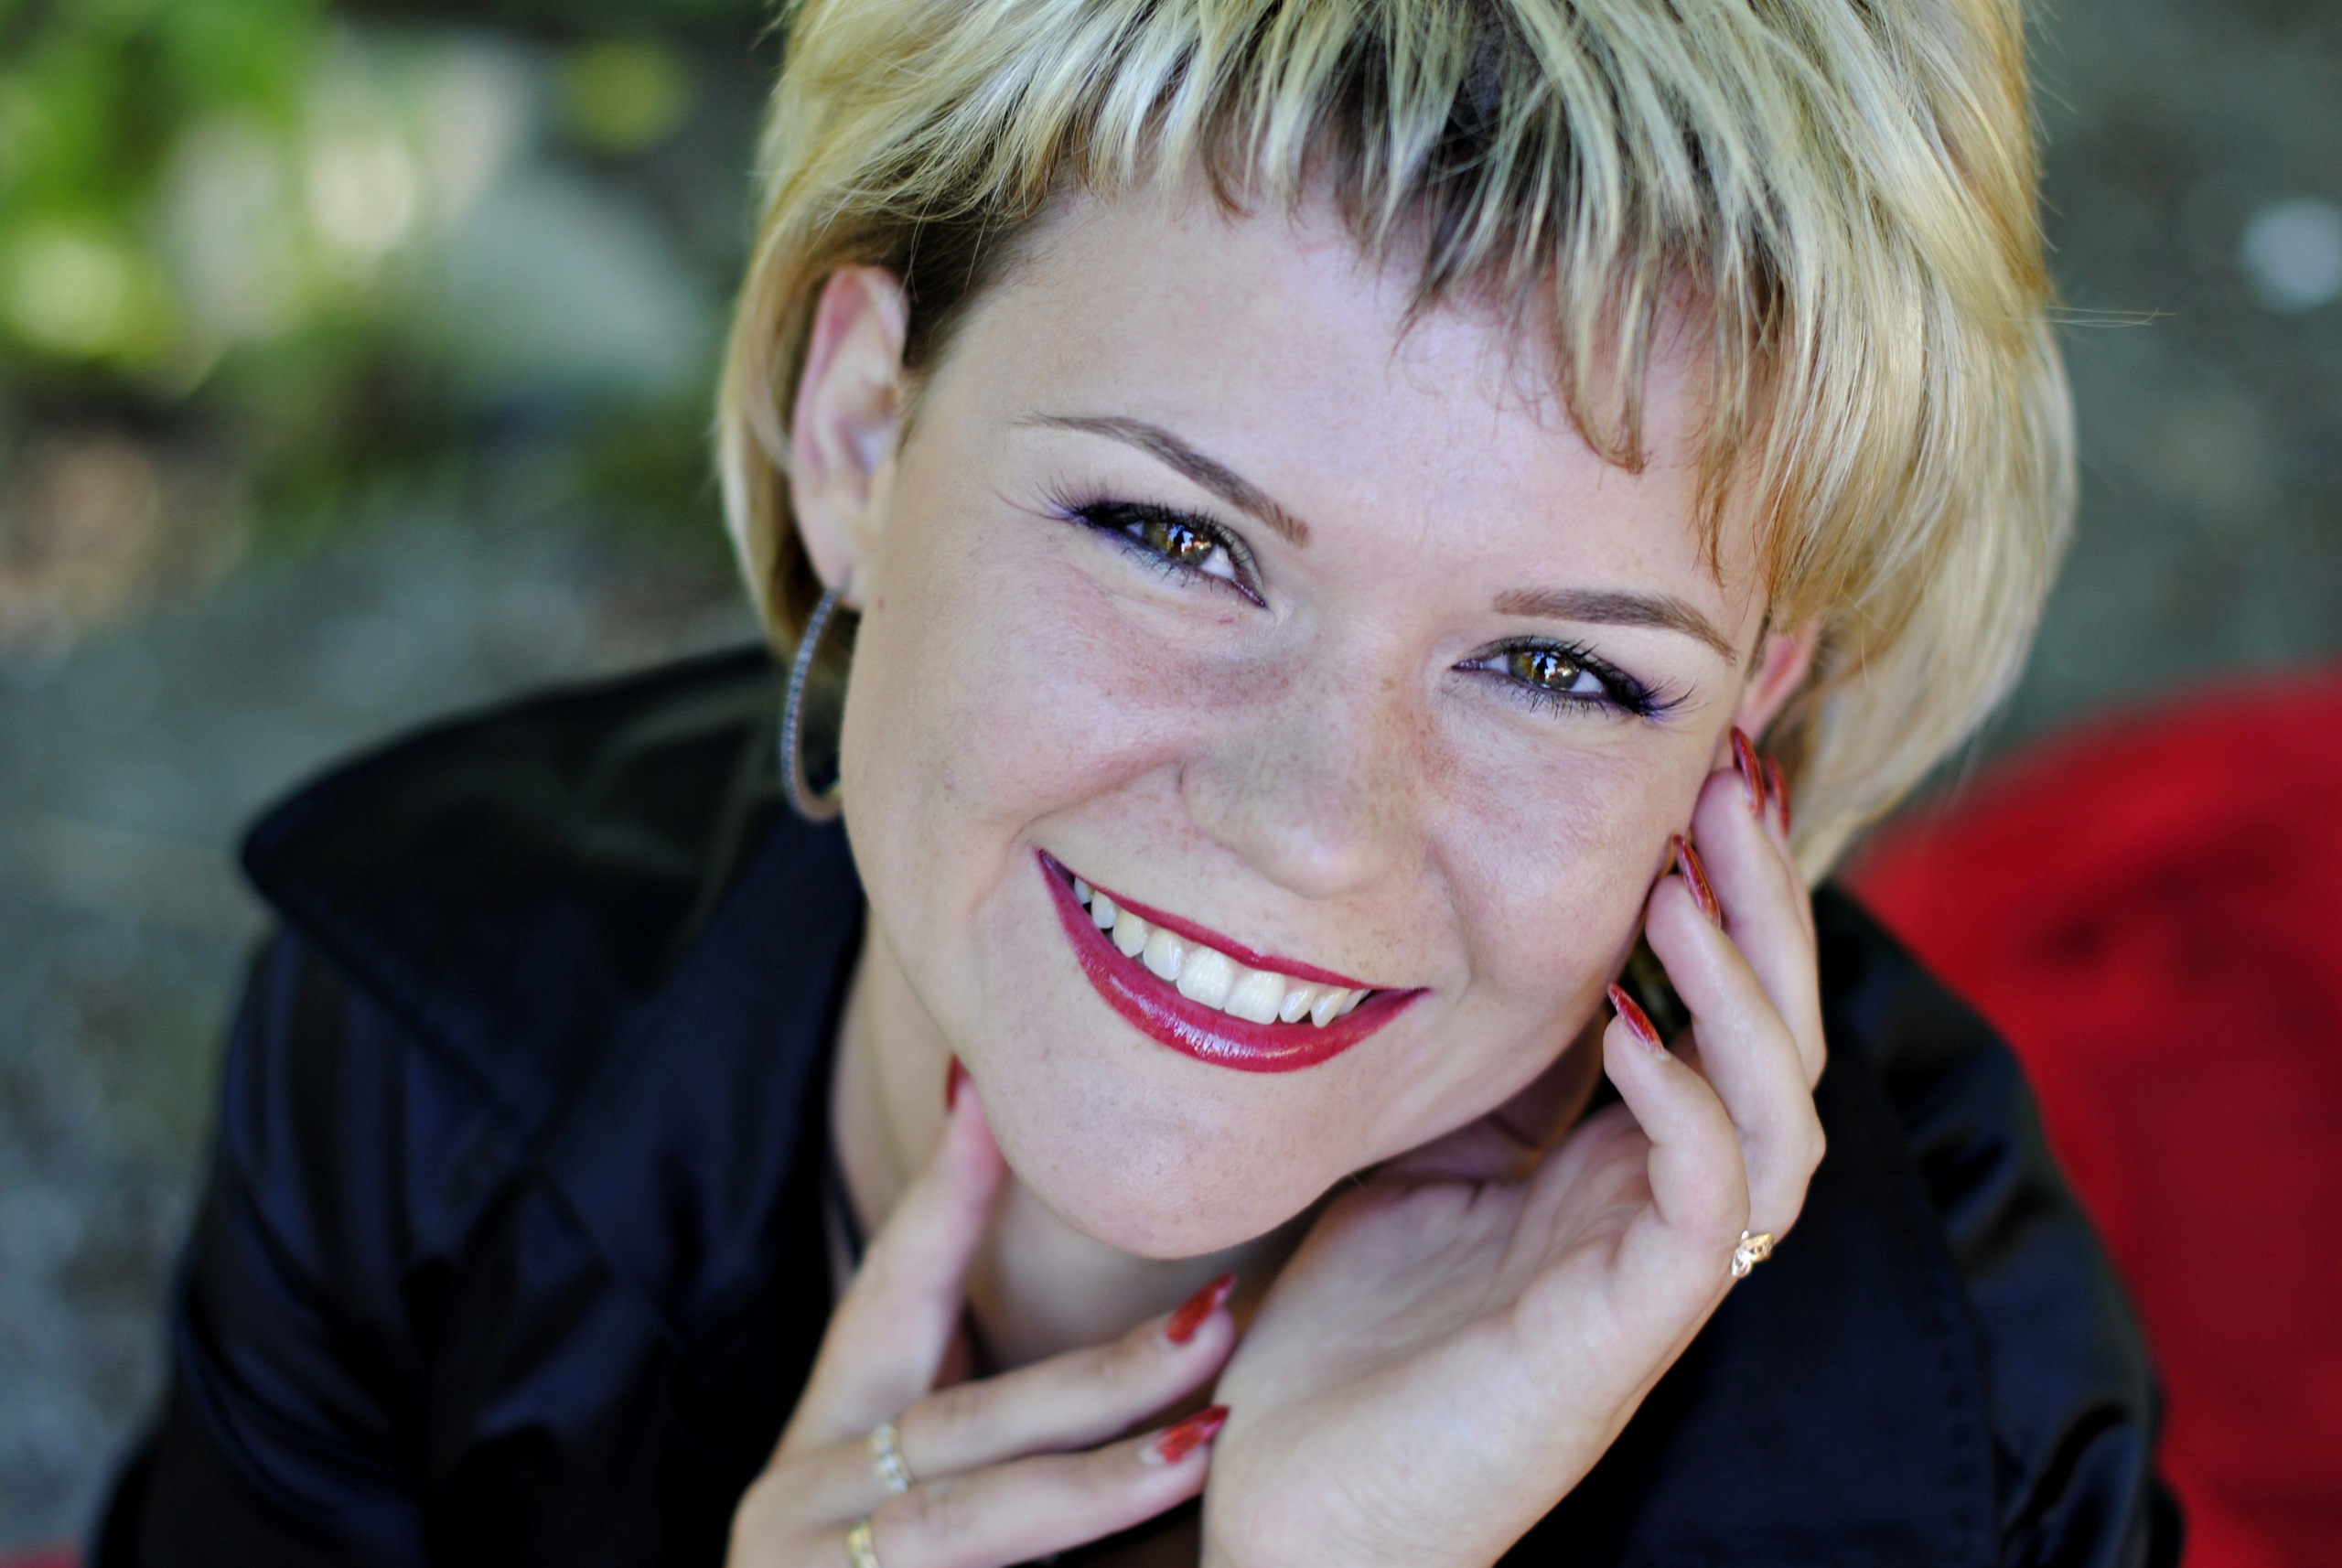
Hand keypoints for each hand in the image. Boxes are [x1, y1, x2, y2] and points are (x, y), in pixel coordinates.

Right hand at [728, 1079, 1237, 1567]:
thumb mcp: (926, 1494)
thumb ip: (993, 1423)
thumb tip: (1141, 1331)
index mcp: (823, 1449)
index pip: (887, 1300)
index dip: (943, 1198)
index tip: (991, 1094)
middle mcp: (795, 1511)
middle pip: (965, 1430)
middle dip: (1099, 1374)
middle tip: (1220, 1314)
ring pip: (969, 1529)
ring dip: (1099, 1485)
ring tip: (1210, 1437)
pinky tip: (1171, 1559)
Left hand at [1201, 748, 1825, 1567]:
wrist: (1297, 1504)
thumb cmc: (1345, 1337)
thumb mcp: (1413, 1154)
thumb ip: (1477, 1063)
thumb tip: (1470, 917)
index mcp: (1614, 1161)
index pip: (1711, 1006)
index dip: (1720, 888)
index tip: (1696, 765)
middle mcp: (1658, 1207)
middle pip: (1775, 1038)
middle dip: (1763, 904)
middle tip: (1732, 778)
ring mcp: (1652, 1272)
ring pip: (1777, 1112)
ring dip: (1745, 989)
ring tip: (1691, 879)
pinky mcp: (1628, 1335)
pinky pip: (1706, 1206)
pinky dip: (1684, 1104)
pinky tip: (1634, 1027)